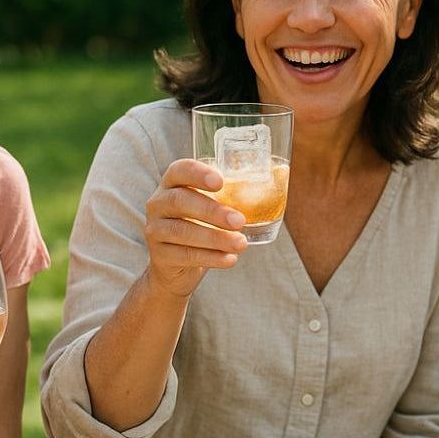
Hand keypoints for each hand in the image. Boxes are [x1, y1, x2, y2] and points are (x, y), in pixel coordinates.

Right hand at [143, 158, 247, 297]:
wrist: (177, 267)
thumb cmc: (203, 225)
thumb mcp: (214, 204)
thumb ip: (237, 191)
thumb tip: (282, 172)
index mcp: (172, 183)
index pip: (179, 170)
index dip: (197, 173)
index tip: (220, 182)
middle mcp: (159, 203)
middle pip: (181, 201)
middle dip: (212, 211)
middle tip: (240, 221)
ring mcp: (155, 229)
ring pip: (183, 232)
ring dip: (215, 238)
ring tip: (241, 243)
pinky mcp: (159, 256)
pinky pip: (184, 255)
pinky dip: (210, 258)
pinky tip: (229, 259)